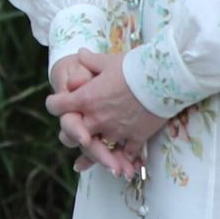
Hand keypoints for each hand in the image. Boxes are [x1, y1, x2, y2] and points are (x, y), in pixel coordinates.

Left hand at [47, 52, 161, 178]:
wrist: (164, 79)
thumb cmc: (134, 66)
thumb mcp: (107, 60)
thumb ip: (90, 60)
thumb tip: (80, 53)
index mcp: (85, 99)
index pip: (56, 106)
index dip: (55, 104)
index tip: (57, 103)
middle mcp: (96, 119)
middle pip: (70, 135)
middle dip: (71, 134)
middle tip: (75, 135)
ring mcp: (114, 131)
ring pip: (98, 150)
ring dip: (97, 153)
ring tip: (94, 161)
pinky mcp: (134, 138)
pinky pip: (125, 154)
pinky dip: (125, 159)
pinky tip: (124, 165)